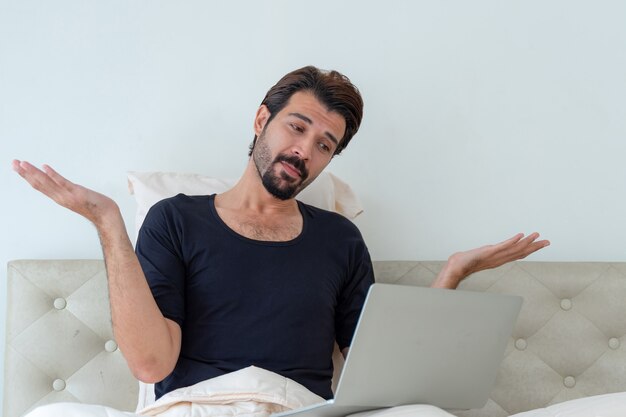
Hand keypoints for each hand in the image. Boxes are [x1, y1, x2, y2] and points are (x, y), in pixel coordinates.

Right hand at [12, 160, 119, 227]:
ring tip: (23, 163)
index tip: (18, 167)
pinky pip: (62, 183)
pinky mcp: (77, 193)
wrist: (106, 216)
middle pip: (38, 184)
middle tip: (14, 162)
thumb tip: (61, 182)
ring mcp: (68, 196)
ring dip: (34, 172)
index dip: (27, 176)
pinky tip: (45, 167)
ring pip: (47, 183)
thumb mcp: (76, 197)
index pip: (39, 186)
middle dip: (25, 173)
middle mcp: (60, 198)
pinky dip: (53, 175)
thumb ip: (67, 191)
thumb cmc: (94, 205)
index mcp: (59, 198)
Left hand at [433, 233, 549, 288]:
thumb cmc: (466, 262)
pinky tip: (520, 235)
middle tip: (547, 241)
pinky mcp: (489, 252)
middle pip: (520, 252)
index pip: (518, 254)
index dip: (530, 250)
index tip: (540, 245)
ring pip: (515, 249)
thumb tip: (490, 253)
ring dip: (527, 242)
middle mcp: (499, 258)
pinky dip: (512, 241)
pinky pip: (503, 246)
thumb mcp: (480, 258)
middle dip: (534, 247)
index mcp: (499, 260)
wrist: (457, 266)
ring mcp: (495, 255)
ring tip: (537, 235)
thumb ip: (487, 256)